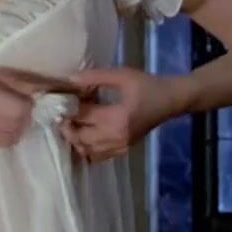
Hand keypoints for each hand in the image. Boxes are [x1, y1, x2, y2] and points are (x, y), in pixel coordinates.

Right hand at [0, 67, 78, 148]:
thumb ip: (12, 80)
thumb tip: (42, 88)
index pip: (21, 108)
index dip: (28, 105)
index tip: (24, 98)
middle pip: (19, 124)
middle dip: (25, 118)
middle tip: (17, 108)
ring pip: (11, 137)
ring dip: (16, 128)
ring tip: (7, 117)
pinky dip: (5, 136)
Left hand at [60, 68, 190, 162]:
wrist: (171, 100)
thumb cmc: (147, 85)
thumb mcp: (122, 75)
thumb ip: (96, 77)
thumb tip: (71, 80)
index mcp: (117, 118)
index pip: (83, 116)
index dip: (68, 108)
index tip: (60, 99)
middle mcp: (116, 136)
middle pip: (80, 138)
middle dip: (67, 127)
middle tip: (61, 113)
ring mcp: (120, 146)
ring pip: (87, 151)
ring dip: (75, 139)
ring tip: (71, 124)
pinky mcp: (123, 150)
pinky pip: (98, 156)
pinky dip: (86, 148)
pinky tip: (84, 134)